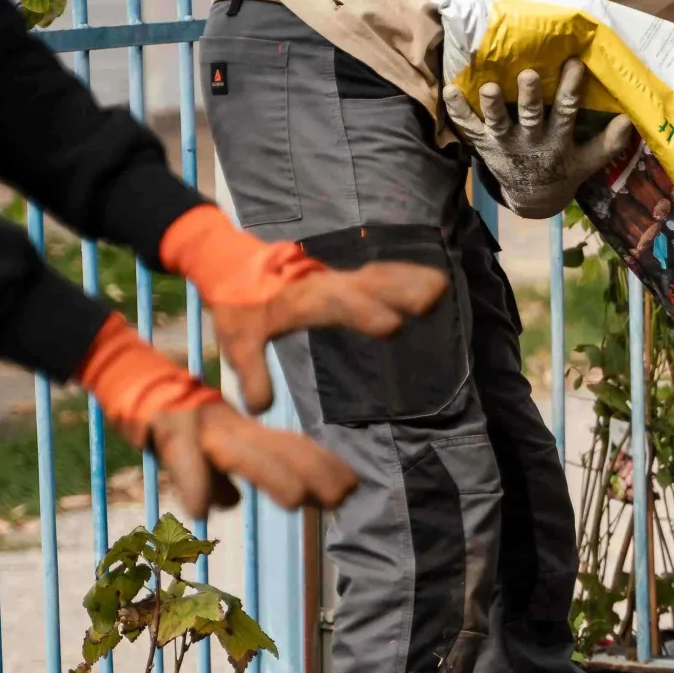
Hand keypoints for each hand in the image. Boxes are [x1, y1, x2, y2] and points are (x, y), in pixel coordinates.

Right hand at [147, 403, 357, 512]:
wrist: (127, 375)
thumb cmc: (168, 419)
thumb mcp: (197, 453)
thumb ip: (217, 477)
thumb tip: (231, 501)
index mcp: (241, 433)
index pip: (290, 447)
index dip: (322, 465)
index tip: (354, 487)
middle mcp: (229, 427)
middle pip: (278, 448)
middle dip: (313, 471)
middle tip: (344, 496)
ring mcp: (199, 427)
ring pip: (241, 451)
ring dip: (271, 475)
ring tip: (296, 501)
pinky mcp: (164, 428)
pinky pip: (181, 457)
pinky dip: (191, 482)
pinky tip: (199, 510)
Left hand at [210, 264, 442, 412]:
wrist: (231, 263)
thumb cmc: (237, 305)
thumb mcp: (236, 339)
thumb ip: (251, 371)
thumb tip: (261, 409)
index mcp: (301, 299)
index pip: (336, 306)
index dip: (363, 314)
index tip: (392, 326)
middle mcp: (324, 285)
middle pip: (367, 286)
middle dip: (398, 292)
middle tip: (433, 298)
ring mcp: (336, 279)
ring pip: (377, 277)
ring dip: (408, 280)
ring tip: (442, 286)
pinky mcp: (343, 279)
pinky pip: (378, 275)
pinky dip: (403, 275)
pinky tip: (429, 281)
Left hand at [442, 60, 640, 220]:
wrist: (531, 198)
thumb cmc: (563, 171)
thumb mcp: (588, 162)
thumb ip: (608, 143)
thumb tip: (630, 120)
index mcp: (556, 142)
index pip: (566, 112)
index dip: (570, 89)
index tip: (574, 63)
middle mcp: (529, 141)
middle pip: (529, 116)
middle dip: (529, 96)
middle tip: (529, 75)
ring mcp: (504, 143)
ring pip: (496, 121)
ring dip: (492, 104)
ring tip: (489, 87)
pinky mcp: (484, 144)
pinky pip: (468, 126)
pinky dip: (458, 110)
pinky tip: (449, 90)